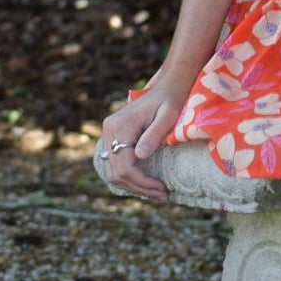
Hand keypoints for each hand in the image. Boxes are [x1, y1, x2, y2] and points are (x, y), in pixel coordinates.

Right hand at [99, 82, 185, 203]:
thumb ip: (155, 134)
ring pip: (113, 172)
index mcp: (120, 126)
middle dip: (139, 188)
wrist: (168, 85)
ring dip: (133, 186)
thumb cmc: (172, 99)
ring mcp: (109, 134)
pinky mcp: (113, 137)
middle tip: (163, 195)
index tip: (162, 189)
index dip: (142, 182)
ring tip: (156, 193)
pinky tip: (145, 183)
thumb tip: (140, 156)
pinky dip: (129, 177)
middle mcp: (109, 130)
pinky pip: (116, 164)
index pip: (124, 166)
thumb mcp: (169, 114)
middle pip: (116, 172)